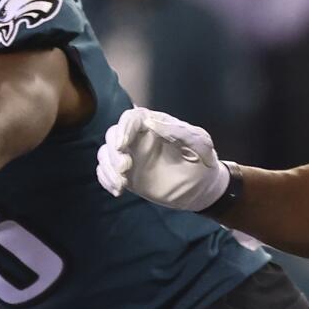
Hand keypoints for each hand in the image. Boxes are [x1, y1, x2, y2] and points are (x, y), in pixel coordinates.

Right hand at [96, 107, 230, 209]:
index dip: (123, 129)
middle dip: (113, 153)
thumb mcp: (199, 144)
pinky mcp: (126, 174)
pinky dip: (106, 180)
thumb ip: (178, 131)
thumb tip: (151, 122)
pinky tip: (118, 191)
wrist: (201, 189)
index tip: (121, 146)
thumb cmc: (203, 162)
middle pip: (112, 135)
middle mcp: (139, 137)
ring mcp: (130, 155)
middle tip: (125, 168)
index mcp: (156, 124)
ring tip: (121, 185)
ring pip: (105, 154)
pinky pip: (106, 172)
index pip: (131, 118)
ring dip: (108, 168)